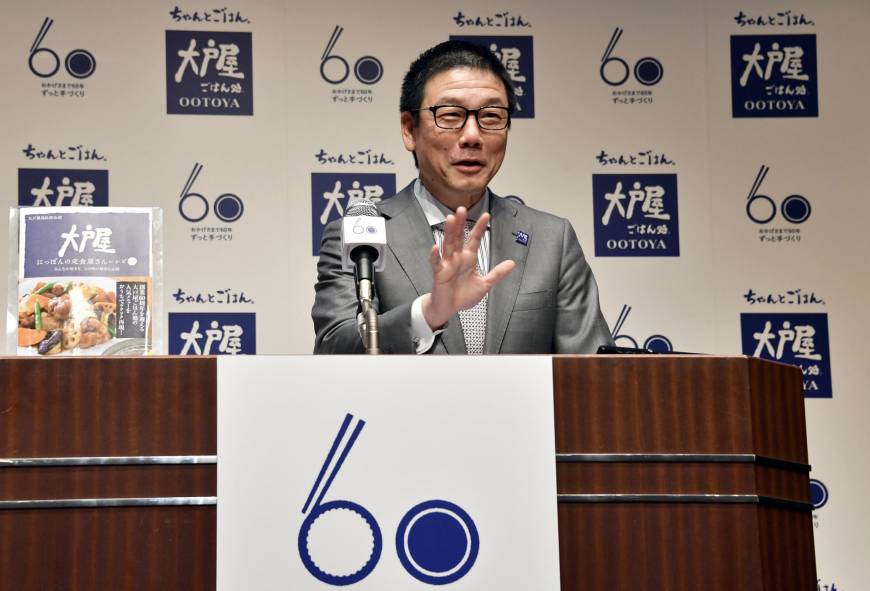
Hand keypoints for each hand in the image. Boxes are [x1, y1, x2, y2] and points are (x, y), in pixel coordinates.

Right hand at [421, 207, 515, 329]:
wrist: (449, 309)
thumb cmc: (463, 296)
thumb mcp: (484, 284)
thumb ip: (497, 273)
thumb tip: (512, 263)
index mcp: (468, 258)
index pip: (474, 239)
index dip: (479, 228)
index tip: (486, 215)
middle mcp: (457, 258)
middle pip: (459, 237)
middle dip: (460, 223)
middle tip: (462, 209)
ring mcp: (447, 264)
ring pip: (448, 245)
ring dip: (449, 233)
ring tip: (450, 219)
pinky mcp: (439, 274)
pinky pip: (436, 263)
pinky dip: (434, 256)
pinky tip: (435, 247)